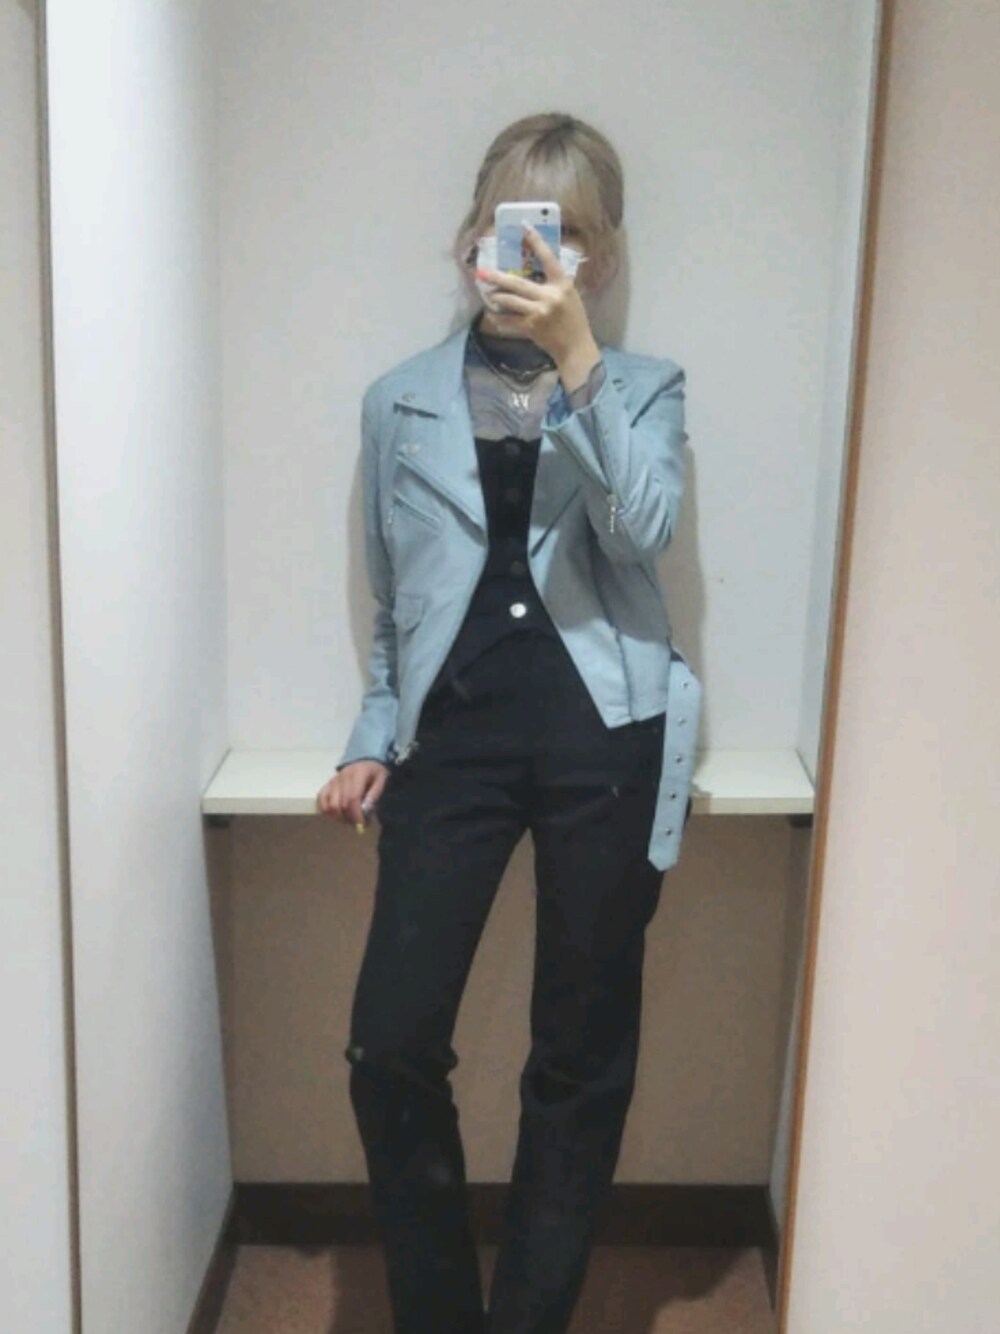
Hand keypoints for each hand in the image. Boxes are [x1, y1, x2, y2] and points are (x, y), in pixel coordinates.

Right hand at [316, 760, 388, 831]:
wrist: (363, 760)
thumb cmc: (373, 772)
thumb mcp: (381, 780)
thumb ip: (374, 795)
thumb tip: (365, 811)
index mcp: (357, 774)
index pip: (352, 798)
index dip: (356, 815)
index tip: (362, 825)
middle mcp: (342, 777)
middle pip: (340, 805)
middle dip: (349, 819)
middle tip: (358, 823)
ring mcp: (332, 782)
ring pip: (329, 806)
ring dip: (338, 817)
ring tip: (349, 819)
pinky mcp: (326, 785)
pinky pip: (320, 800)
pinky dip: (326, 811)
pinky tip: (337, 814)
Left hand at [475, 223, 600, 381]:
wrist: (575, 347)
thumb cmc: (574, 320)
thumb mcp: (570, 296)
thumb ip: (555, 283)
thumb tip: (537, 268)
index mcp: (562, 284)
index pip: (548, 259)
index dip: (536, 242)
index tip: (525, 228)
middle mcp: (550, 296)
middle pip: (518, 282)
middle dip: (497, 277)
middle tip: (482, 272)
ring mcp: (539, 312)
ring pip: (510, 300)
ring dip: (496, 296)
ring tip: (488, 293)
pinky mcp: (531, 327)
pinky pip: (509, 319)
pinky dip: (499, 318)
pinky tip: (491, 315)